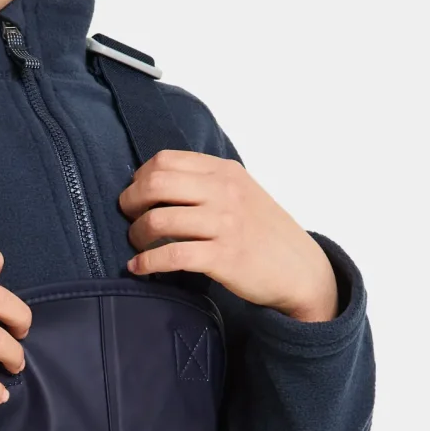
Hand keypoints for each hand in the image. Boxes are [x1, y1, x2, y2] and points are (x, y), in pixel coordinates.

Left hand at [119, 150, 338, 321]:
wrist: (300, 270)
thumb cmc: (265, 233)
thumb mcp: (241, 192)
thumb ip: (206, 183)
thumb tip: (156, 184)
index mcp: (224, 171)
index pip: (165, 160)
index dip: (140, 178)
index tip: (136, 196)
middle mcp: (223, 192)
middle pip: (155, 185)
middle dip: (130, 203)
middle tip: (129, 218)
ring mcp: (224, 224)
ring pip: (158, 220)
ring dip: (136, 235)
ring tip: (137, 246)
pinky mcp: (223, 257)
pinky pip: (171, 256)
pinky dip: (146, 263)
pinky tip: (138, 268)